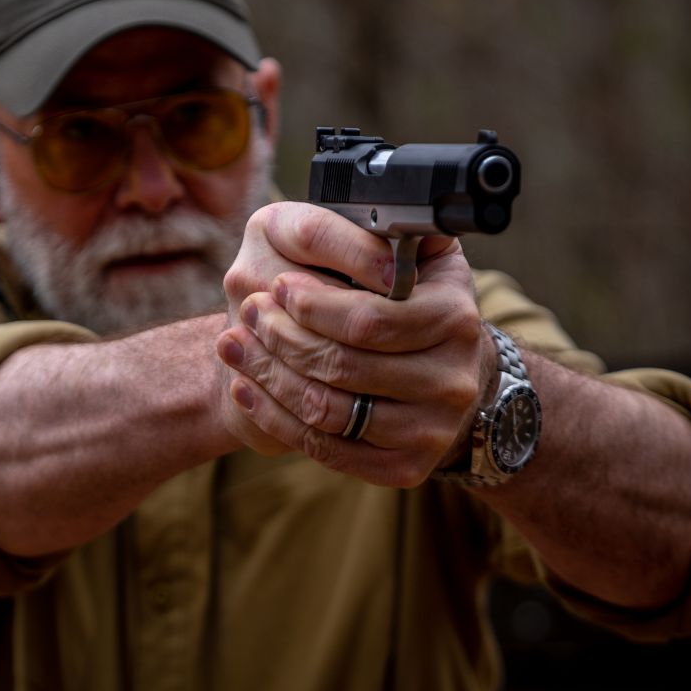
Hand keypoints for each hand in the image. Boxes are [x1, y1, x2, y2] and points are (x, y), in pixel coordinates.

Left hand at [216, 206, 493, 484]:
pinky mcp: (407, 467)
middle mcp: (453, 375)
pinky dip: (275, 417)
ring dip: (268, 375)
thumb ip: (384, 233)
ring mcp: (433, 427)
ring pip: (326, 407)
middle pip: (342, 363)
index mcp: (455, 314)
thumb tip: (361, 223)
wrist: (438, 375)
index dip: (313, 303)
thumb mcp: (410, 254)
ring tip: (235, 346)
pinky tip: (246, 388)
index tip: (275, 286)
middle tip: (246, 311)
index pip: (369, 317)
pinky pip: (326, 447)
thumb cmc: (410, 303)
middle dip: (282, 336)